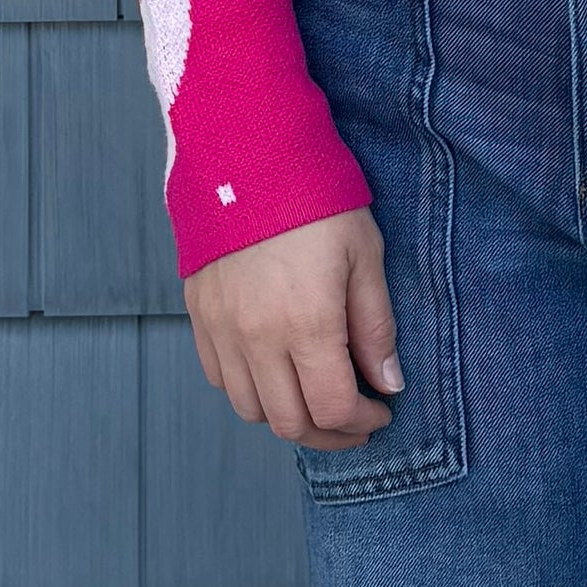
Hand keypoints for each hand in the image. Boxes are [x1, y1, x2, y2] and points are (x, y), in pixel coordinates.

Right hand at [187, 205, 406, 447]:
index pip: (332, 408)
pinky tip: (276, 371)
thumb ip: (376, 327)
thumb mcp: (365, 255)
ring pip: (250, 409)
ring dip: (287, 415)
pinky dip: (250, 389)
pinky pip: (219, 377)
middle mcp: (256, 337)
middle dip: (329, 433)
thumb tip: (387, 384)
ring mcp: (221, 328)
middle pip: (289, 423)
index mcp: (306, 323)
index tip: (381, 411)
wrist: (246, 153)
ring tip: (315, 397)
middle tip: (354, 419)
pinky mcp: (198, 314)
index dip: (363, 422)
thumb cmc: (315, 199)